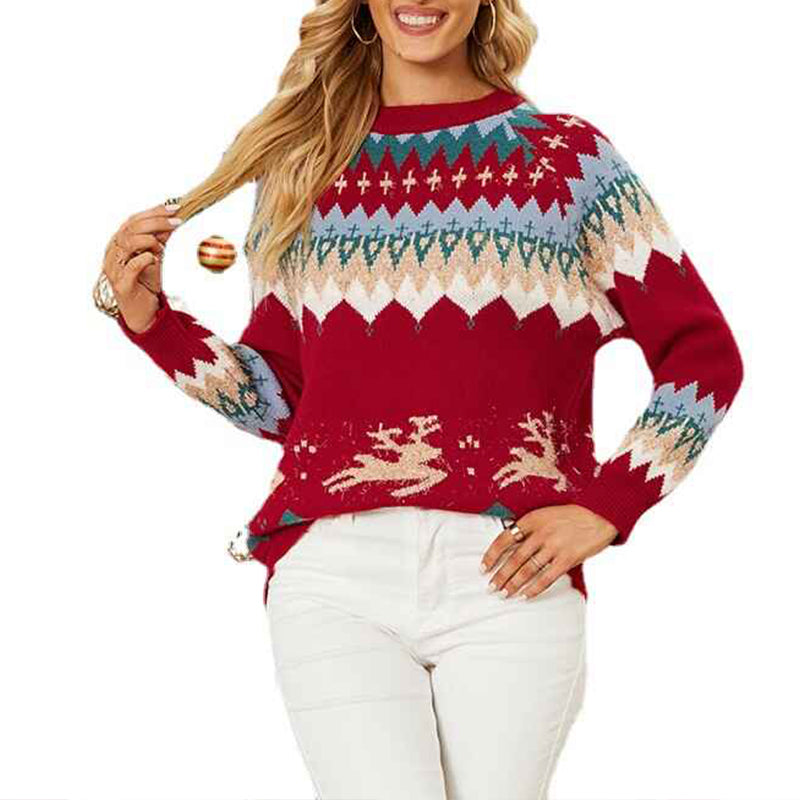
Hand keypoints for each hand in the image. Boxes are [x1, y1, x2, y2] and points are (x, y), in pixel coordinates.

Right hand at [102, 201, 182, 332]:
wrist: (143, 313)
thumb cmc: (146, 284)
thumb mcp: (156, 258)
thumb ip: (160, 240)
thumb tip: (172, 221)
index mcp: (118, 243)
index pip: (133, 220)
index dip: (153, 212)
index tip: (174, 208)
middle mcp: (112, 253)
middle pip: (130, 228)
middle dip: (156, 222)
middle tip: (176, 221)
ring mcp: (114, 269)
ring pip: (128, 243)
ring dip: (150, 239)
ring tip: (163, 245)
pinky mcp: (121, 284)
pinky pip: (131, 266)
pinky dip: (144, 258)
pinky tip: (155, 258)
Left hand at [481, 504, 617, 599]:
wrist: (600, 514)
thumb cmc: (572, 515)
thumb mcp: (546, 514)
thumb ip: (530, 528)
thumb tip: (511, 544)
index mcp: (532, 519)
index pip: (504, 539)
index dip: (491, 555)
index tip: (483, 567)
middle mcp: (541, 533)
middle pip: (514, 558)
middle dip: (500, 575)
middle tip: (491, 587)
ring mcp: (554, 546)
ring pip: (528, 570)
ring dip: (513, 584)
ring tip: (504, 593)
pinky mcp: (568, 559)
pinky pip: (547, 578)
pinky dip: (534, 589)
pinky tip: (525, 595)